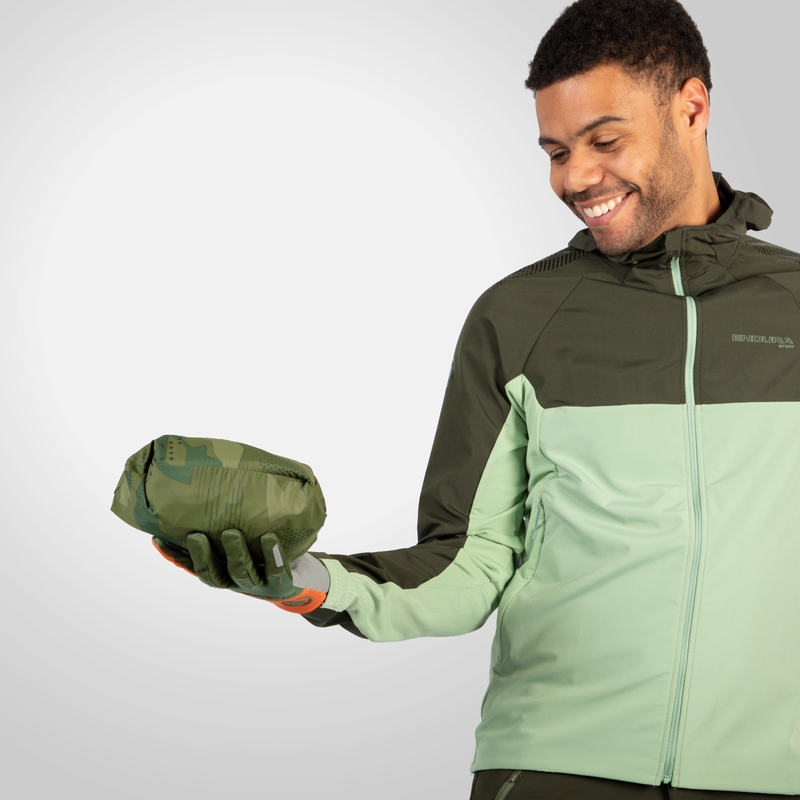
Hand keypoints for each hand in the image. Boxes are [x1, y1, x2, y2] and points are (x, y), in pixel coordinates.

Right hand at [152, 529, 329, 613]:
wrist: (302, 579)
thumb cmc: (266, 553)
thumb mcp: (245, 540)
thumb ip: (226, 525)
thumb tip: (206, 491)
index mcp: (222, 570)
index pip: (193, 565)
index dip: (175, 555)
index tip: (158, 537)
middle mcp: (235, 580)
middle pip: (212, 573)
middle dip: (202, 555)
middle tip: (195, 535)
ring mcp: (257, 583)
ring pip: (241, 572)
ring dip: (235, 553)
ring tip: (232, 532)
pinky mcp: (281, 582)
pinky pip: (276, 570)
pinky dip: (272, 555)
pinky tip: (270, 537)